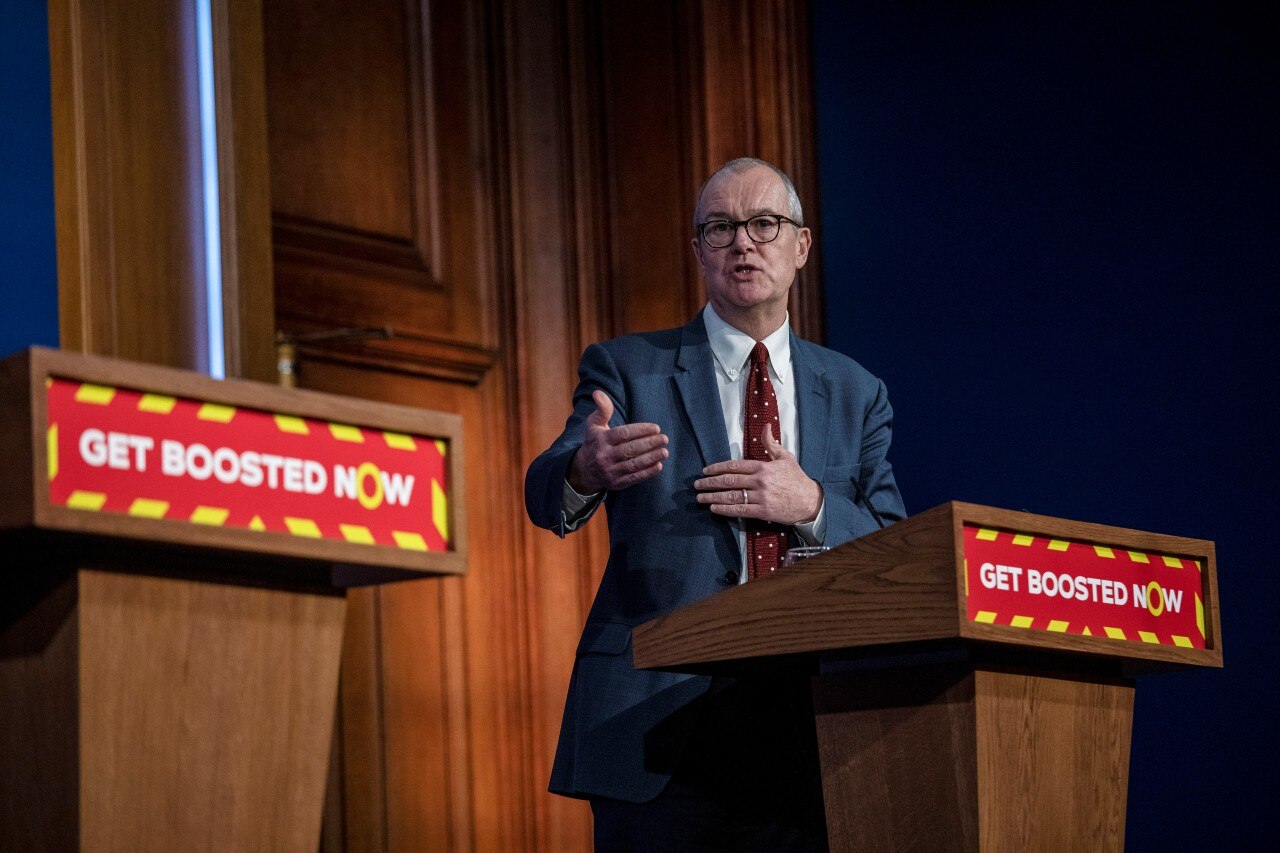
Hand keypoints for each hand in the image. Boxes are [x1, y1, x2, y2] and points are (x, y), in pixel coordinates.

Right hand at [568, 390, 668, 492]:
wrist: (584, 469)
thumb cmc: (594, 442)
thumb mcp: (594, 424)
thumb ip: (602, 409)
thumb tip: (598, 392)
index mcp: (601, 440)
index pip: (623, 434)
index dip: (641, 430)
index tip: (656, 428)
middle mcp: (605, 456)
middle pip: (630, 449)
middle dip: (649, 444)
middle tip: (664, 439)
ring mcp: (610, 471)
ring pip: (633, 464)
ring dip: (651, 458)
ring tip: (664, 452)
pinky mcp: (616, 483)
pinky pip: (633, 478)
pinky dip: (647, 473)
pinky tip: (659, 465)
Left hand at [694, 424, 820, 524]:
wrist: (810, 501)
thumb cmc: (797, 479)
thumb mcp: (786, 457)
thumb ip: (771, 443)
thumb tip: (765, 426)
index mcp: (763, 467)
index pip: (735, 466)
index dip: (717, 468)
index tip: (706, 471)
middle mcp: (760, 481)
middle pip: (729, 481)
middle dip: (710, 483)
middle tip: (697, 485)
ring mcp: (761, 497)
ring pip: (731, 496)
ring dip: (713, 497)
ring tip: (700, 498)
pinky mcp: (763, 511)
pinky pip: (740, 510)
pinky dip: (725, 509)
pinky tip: (714, 508)